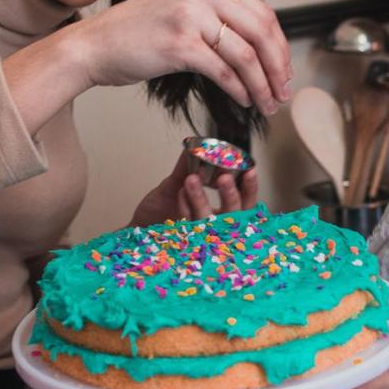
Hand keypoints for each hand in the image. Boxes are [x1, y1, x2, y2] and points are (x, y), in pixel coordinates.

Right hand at [73, 0, 292, 116]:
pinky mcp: (180, 43)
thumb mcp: (184, 5)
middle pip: (262, 32)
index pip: (263, 12)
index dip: (280, 46)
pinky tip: (244, 100)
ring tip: (268, 103)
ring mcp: (190, 14)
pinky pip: (225, 70)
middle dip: (278, 67)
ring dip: (263, 85)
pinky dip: (240, 89)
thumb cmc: (139, 32)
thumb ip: (219, 11)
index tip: (285, 70)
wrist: (96, 44)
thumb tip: (265, 40)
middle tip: (284, 91)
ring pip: (247, 54)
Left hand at [128, 150, 259, 226]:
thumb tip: (194, 144)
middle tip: (223, 177)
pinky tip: (179, 192)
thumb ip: (186, 169)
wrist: (138, 228)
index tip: (250, 170)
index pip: (245, 203)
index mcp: (222, 215)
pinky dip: (184, 207)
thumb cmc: (160, 211)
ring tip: (191, 180)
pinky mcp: (182, 244)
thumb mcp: (174, 185)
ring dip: (202, 199)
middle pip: (234, 215)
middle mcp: (216, 229)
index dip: (249, 189)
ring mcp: (200, 238)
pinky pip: (188, 226)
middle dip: (231, 195)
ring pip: (210, 221)